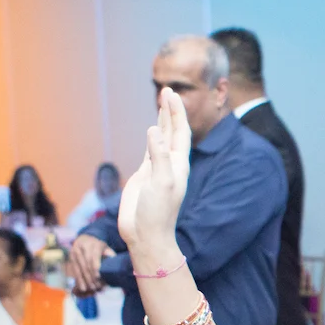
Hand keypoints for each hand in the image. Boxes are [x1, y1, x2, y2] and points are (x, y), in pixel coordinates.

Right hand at [69, 234, 111, 295]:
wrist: (85, 238)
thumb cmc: (99, 247)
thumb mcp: (106, 248)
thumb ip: (111, 256)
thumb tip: (115, 267)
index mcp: (95, 244)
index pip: (94, 256)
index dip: (95, 267)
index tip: (98, 277)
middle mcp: (83, 247)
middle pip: (86, 264)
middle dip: (91, 277)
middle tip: (96, 287)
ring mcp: (75, 251)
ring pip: (80, 268)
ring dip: (84, 280)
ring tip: (90, 289)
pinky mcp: (71, 257)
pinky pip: (75, 270)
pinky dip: (79, 279)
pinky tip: (82, 287)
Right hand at [119, 89, 191, 257]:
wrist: (147, 236)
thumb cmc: (157, 213)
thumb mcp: (161, 182)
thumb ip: (158, 155)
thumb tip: (154, 129)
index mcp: (179, 164)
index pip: (180, 131)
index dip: (176, 112)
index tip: (171, 93)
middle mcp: (170, 164)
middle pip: (172, 131)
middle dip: (170, 110)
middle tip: (167, 89)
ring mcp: (157, 169)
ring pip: (161, 138)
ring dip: (162, 120)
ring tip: (162, 102)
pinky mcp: (145, 175)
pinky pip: (150, 150)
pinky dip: (151, 137)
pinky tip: (151, 129)